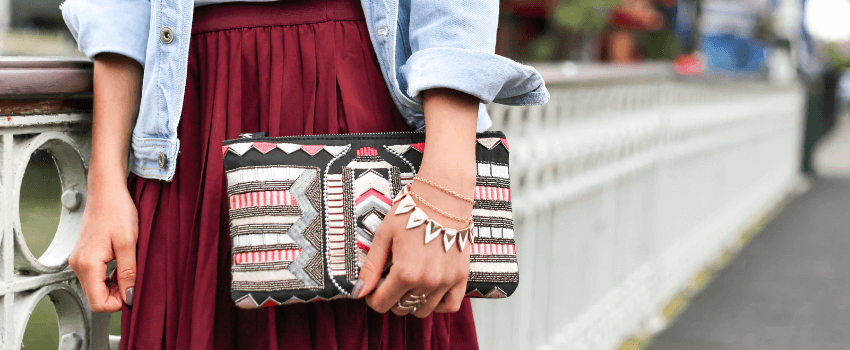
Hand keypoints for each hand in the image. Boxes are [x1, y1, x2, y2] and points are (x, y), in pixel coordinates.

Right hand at [69, 183, 137, 311]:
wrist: (107, 191)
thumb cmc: (117, 211)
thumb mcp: (129, 244)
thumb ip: (128, 273)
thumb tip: (128, 297)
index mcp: (88, 264)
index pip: (98, 303)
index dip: (118, 303)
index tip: (133, 292)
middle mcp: (78, 264)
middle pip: (96, 296)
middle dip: (117, 294)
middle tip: (135, 280)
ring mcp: (79, 260)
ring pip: (96, 287)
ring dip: (114, 285)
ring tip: (131, 270)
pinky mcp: (84, 255)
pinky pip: (96, 276)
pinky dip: (110, 277)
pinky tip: (123, 265)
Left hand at [353, 170, 473, 316]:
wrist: (444, 197)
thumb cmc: (411, 212)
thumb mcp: (384, 236)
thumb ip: (371, 267)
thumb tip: (359, 293)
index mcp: (405, 272)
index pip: (381, 303)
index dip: (372, 298)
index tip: (374, 287)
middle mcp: (427, 282)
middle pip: (401, 308)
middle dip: (391, 298)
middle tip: (391, 280)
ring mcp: (446, 281)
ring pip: (423, 310)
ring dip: (412, 302)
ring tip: (409, 284)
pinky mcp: (461, 277)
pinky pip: (450, 306)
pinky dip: (438, 305)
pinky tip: (429, 292)